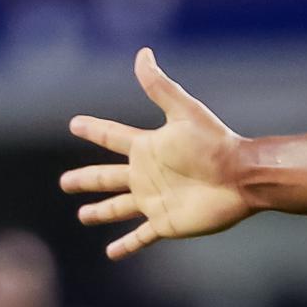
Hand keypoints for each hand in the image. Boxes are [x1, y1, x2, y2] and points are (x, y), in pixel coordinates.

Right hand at [60, 48, 254, 259]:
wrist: (241, 176)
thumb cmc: (215, 144)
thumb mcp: (184, 112)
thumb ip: (160, 87)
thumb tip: (143, 53)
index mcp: (147, 148)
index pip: (112, 137)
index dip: (94, 131)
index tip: (75, 124)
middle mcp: (147, 175)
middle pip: (107, 177)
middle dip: (86, 179)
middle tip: (64, 182)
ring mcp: (154, 200)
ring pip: (119, 208)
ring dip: (100, 212)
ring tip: (82, 216)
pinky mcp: (165, 222)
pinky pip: (140, 236)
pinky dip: (126, 245)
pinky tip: (111, 253)